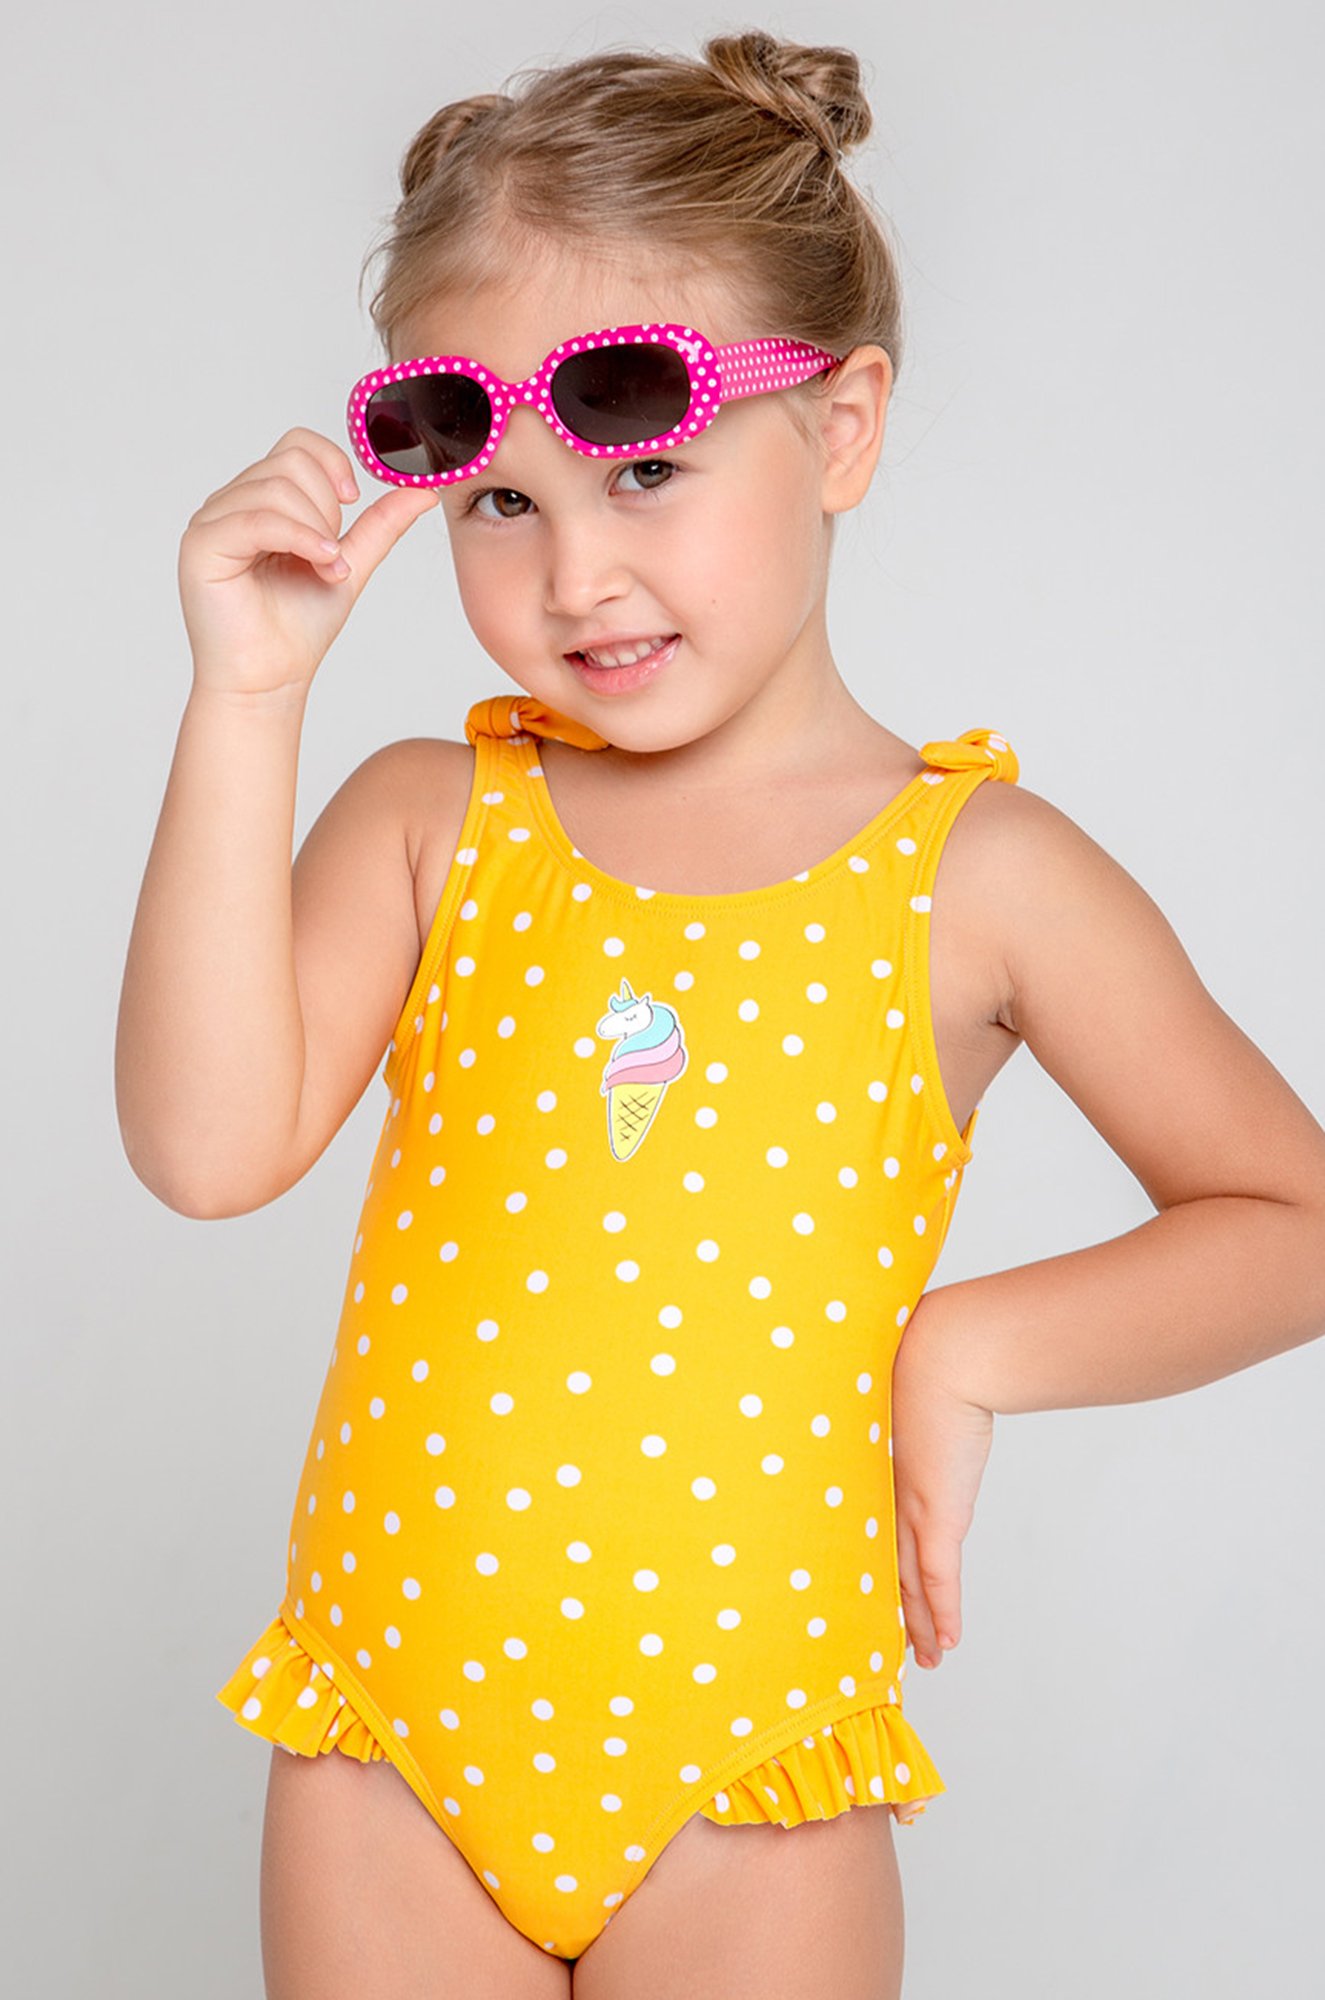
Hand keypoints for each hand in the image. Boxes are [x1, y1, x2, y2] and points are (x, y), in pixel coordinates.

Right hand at [179, 427, 439, 699]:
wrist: (270, 678)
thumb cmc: (297, 629)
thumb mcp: (350, 562)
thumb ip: (379, 525)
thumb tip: (422, 491)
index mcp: (262, 500)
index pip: (297, 445)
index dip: (333, 464)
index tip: (353, 503)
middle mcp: (232, 503)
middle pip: (291, 462)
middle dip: (327, 509)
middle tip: (332, 556)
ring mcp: (213, 521)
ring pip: (277, 487)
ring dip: (317, 531)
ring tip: (325, 569)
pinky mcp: (202, 545)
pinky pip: (257, 518)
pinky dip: (299, 538)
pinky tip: (321, 562)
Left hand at [890, 1290, 994, 1670]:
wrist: (942, 1354)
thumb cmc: (920, 1356)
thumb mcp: (895, 1385)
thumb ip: (892, 1398)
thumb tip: (890, 1381)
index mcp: (868, 1468)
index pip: (860, 1531)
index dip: (861, 1566)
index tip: (859, 1591)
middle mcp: (883, 1494)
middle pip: (880, 1567)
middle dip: (886, 1609)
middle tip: (882, 1643)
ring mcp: (908, 1507)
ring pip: (909, 1582)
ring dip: (918, 1624)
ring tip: (923, 1658)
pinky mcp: (937, 1512)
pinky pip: (938, 1579)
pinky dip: (942, 1614)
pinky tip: (945, 1644)